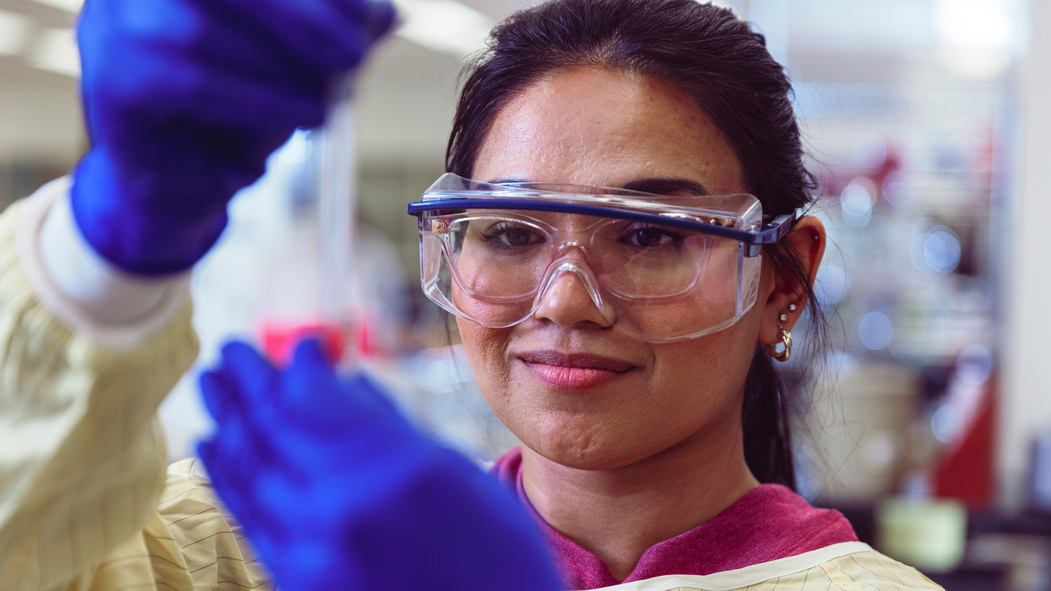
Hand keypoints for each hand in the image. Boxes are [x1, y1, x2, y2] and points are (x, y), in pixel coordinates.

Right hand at [72, 0, 393, 273]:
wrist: (180, 185)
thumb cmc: (238, 110)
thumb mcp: (297, 64)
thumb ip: (335, 34)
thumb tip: (388, 15)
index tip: (371, 16)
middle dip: (303, 16)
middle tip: (355, 56)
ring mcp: (115, 26)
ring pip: (202, 32)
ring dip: (284, 67)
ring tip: (329, 99)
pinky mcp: (116, 82)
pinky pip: (192, 82)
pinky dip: (261, 100)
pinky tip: (308, 117)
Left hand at [198, 340, 561, 590]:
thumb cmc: (495, 552)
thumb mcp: (454, 473)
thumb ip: (389, 427)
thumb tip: (344, 383)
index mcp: (395, 469)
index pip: (318, 399)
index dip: (299, 367)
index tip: (301, 346)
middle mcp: (344, 506)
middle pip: (275, 429)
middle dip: (248, 384)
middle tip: (230, 350)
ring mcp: (314, 550)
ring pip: (252, 472)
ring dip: (226, 422)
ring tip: (211, 385)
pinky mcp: (299, 583)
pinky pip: (250, 519)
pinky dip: (227, 477)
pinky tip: (213, 446)